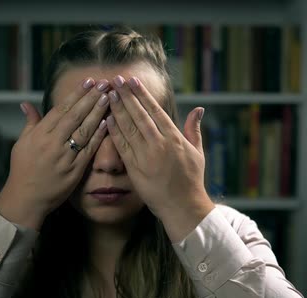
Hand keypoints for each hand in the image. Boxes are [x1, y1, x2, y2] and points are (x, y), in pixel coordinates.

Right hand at [0, 77, 110, 229]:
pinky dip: (98, 136)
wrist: (26, 199)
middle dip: (90, 98)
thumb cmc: (23, 170)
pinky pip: (88, 149)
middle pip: (75, 116)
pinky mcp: (74, 170)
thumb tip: (26, 104)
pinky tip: (108, 122)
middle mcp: (52, 143)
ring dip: (97, 113)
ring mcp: (64, 157)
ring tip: (108, 98)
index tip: (88, 81)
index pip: (61, 109)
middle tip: (104, 83)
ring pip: (84, 130)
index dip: (76, 94)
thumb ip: (30, 123)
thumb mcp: (22, 144)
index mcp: (39, 135)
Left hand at [106, 75, 214, 241]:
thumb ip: (193, 129)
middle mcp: (159, 144)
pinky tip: (107, 118)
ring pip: (128, 127)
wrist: (182, 207)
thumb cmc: (191, 180)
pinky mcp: (135, 169)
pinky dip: (114, 131)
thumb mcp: (197, 153)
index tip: (132, 81)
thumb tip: (199, 109)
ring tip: (108, 94)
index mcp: (174, 138)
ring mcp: (146, 156)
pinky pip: (122, 146)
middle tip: (115, 80)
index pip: (155, 111)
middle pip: (139, 115)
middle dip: (126, 96)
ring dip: (117, 110)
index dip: (142, 95)